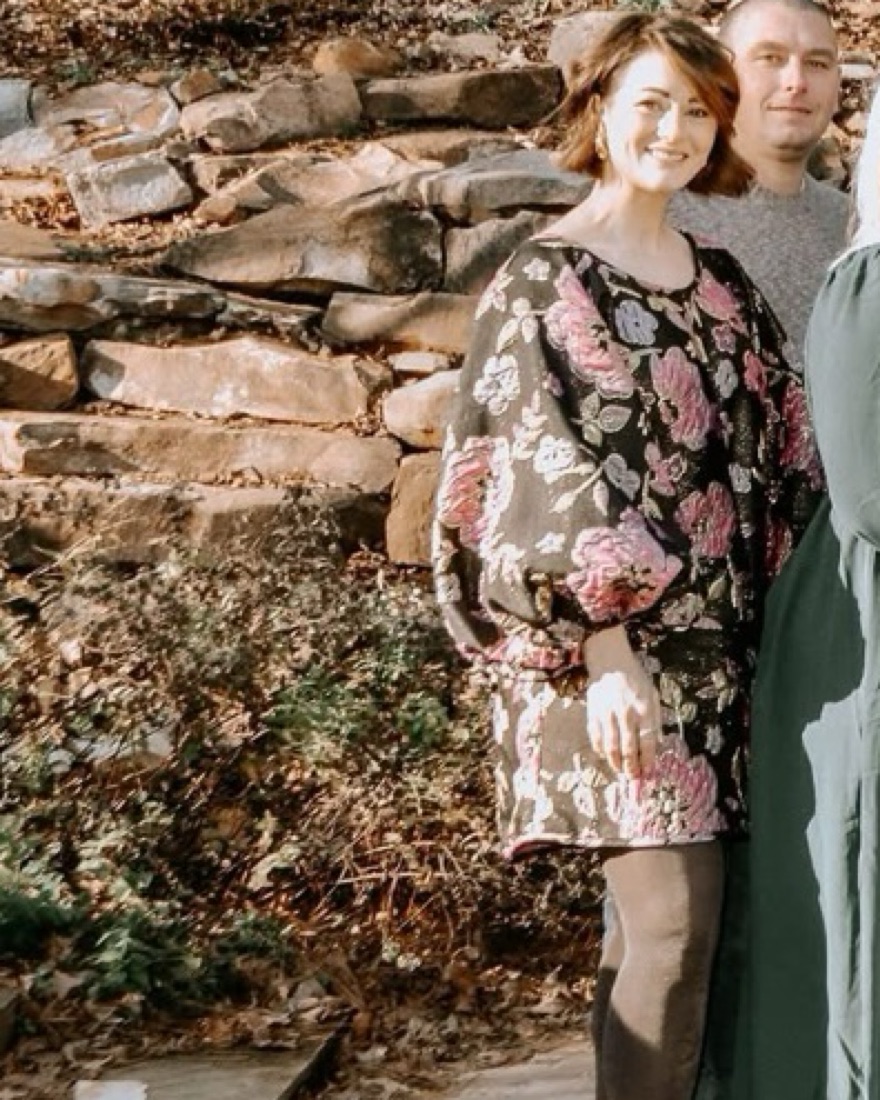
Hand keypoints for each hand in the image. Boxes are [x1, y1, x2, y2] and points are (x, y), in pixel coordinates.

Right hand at [584, 626, 661, 778]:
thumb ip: (655, 719)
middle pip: (628, 748)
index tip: (648, 770)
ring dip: (616, 763)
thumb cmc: (634, 678)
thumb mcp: (652, 695)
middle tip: (633, 777)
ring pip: (611, 747)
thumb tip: (656, 743)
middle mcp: (626, 714)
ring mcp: (608, 715)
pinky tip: (605, 755)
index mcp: (644, 709)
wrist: (609, 660)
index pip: (647, 742)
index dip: (647, 759)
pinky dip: (600, 749)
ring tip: (620, 770)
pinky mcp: (593, 713)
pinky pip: (596, 737)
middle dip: (632, 767)